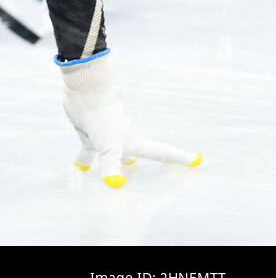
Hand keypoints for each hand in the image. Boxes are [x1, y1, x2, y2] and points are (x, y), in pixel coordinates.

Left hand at [60, 57, 200, 187]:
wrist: (84, 92)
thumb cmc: (102, 119)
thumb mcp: (109, 146)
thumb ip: (112, 166)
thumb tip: (116, 185)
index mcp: (134, 142)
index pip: (161, 153)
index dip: (179, 158)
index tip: (197, 159)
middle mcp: (123, 139)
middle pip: (135, 156)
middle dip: (138, 165)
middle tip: (146, 174)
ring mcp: (106, 136)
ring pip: (109, 155)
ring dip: (110, 165)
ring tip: (109, 179)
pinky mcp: (89, 134)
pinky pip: (87, 150)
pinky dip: (83, 160)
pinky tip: (79, 168)